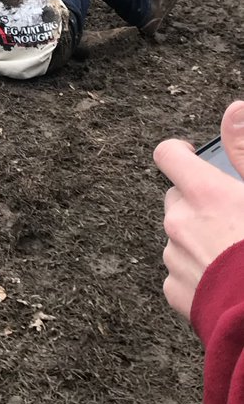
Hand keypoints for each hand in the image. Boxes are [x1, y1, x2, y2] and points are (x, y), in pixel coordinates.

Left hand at [154, 100, 243, 319]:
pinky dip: (197, 274)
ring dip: (198, 239)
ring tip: (234, 256)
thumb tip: (234, 109)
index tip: (190, 155)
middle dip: (196, 201)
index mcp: (204, 194)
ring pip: (178, 236)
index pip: (169, 155)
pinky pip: (180, 274)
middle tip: (231, 216)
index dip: (179, 152)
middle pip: (176, 198)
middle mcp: (180, 223)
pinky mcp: (176, 294)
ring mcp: (175, 260)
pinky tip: (226, 282)